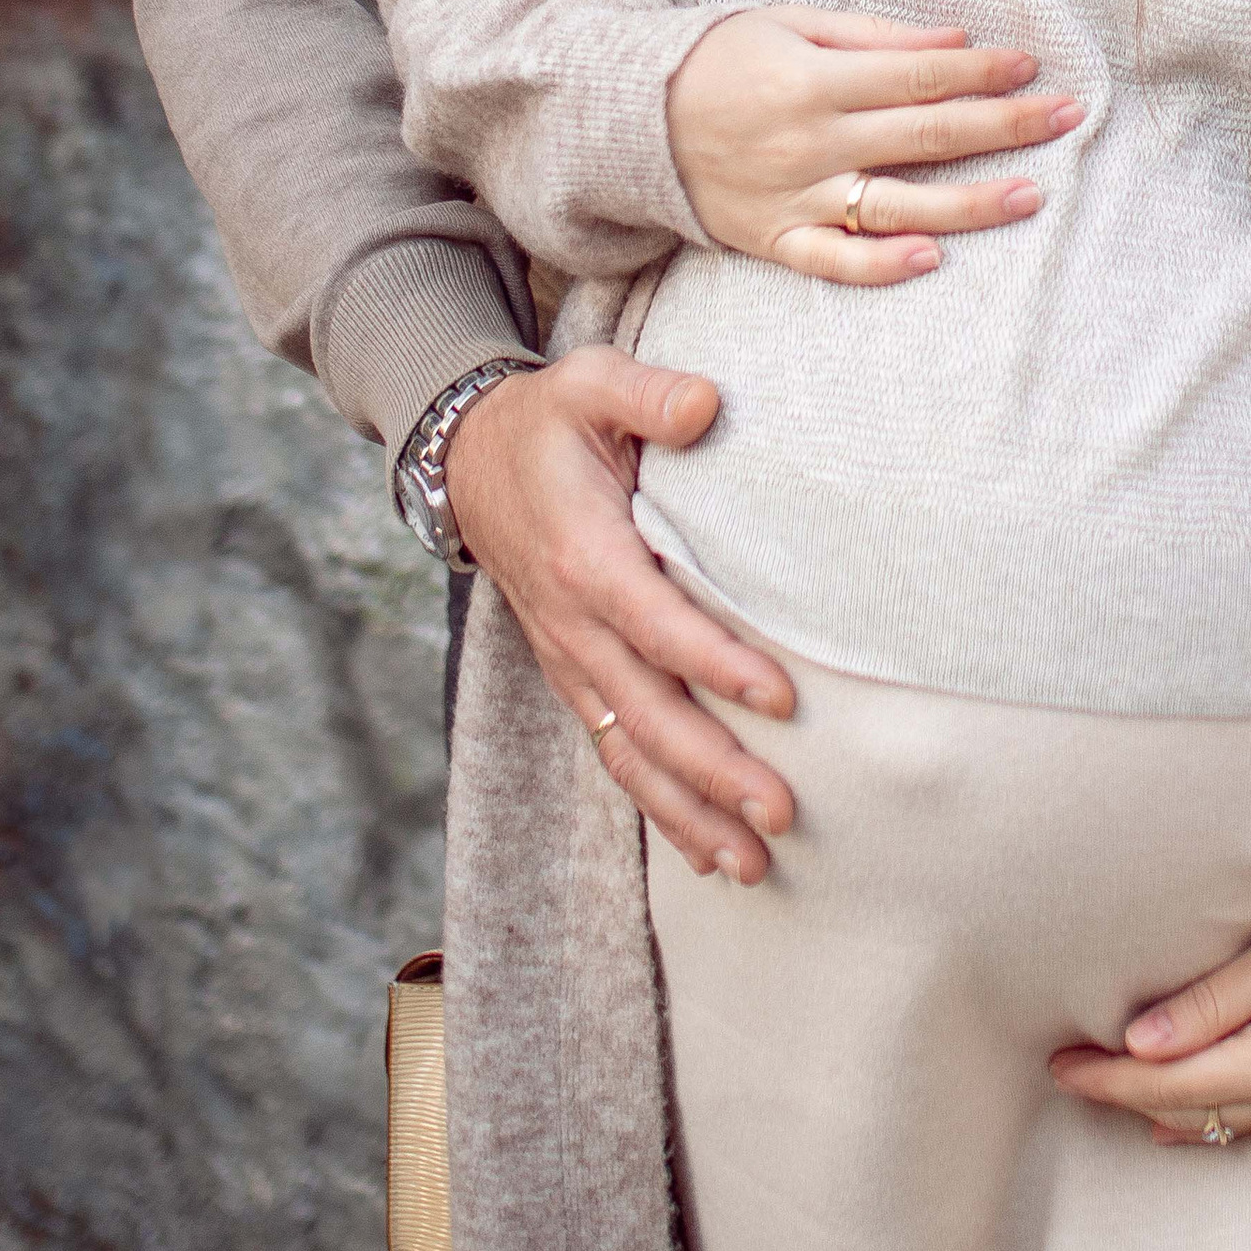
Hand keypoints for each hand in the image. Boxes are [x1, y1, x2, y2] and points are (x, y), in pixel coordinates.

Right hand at [443, 349, 795, 881]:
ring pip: (629, 754)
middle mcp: (572, 623)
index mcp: (584, 555)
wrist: (468, 461)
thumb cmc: (550, 420)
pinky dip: (659, 807)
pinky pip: (616, 752)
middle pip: (647, 714)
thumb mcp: (592, 382)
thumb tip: (706, 404)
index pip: (655, 623)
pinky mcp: (576, 675)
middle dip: (714, 772)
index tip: (781, 699)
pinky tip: (708, 853)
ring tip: (754, 867)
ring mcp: (571, 659)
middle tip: (782, 814)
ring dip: (690, 814)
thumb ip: (651, 393)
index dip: (715, 664)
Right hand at [666, 5, 1083, 283]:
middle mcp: (809, 142)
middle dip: (1003, 127)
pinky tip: (935, 258)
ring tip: (1032, 195)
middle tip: (1068, 117)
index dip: (980, 73)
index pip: (919, 77)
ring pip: (894, 207)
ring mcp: (793, 197)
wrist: (630, 117)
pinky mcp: (773, 239)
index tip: (1031, 66)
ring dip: (967, 204)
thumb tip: (956, 42)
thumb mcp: (791, 24)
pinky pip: (832, 262)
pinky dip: (880, 265)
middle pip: (924, 137)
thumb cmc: (721, 57)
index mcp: (814, 81)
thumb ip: (874, 36)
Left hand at [1050, 890, 1250, 1142]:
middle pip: (1181, 1111)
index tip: (1054, 1063)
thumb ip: (1208, 1004)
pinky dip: (1202, 1116)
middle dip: (1118, 1096)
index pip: (1162, 1085)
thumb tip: (1136, 1045)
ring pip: (1213, 1124)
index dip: (1104, 1079)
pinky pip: (1248, 1123)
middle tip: (1063, 1072)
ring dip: (1156, 1109)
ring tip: (1108, 1090)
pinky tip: (1183, 1113)